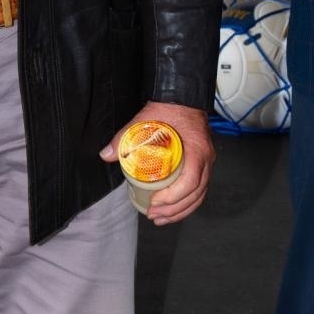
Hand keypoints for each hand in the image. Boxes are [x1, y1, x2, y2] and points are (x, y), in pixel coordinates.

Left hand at [100, 101, 214, 224]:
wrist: (183, 95)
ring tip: (160, 218)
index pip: (190, 181)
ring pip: (199, 195)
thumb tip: (106, 154)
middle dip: (174, 209)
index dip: (174, 197)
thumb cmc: (169, 107)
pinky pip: (199, 189)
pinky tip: (173, 209)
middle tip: (153, 215)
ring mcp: (207, 162)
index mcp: (196, 149)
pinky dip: (187, 202)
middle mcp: (206, 158)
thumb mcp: (145, 120)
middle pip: (195, 194)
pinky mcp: (202, 163)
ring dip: (181, 210)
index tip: (155, 202)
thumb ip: (125, 137)